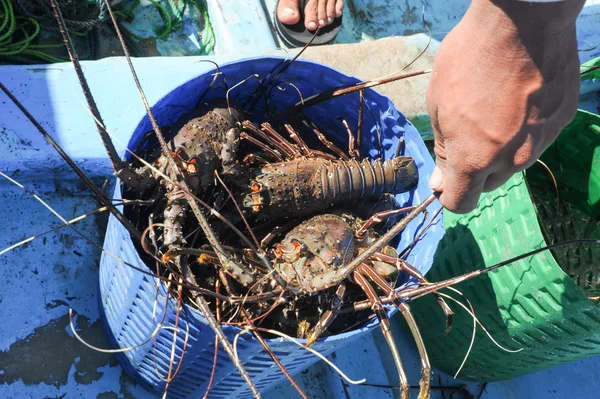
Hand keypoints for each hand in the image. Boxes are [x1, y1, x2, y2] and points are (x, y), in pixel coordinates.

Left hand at [426, 0, 583, 212]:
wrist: (522, 19)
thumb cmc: (470, 59)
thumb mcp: (440, 105)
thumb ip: (444, 150)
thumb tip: (441, 184)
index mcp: (475, 158)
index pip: (461, 202)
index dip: (449, 194)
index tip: (444, 180)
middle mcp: (512, 159)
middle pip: (487, 185)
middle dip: (473, 171)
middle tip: (464, 135)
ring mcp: (541, 142)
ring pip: (513, 165)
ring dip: (499, 152)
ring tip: (492, 112)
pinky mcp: (561, 122)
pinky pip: (536, 141)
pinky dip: (523, 132)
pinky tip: (516, 102)